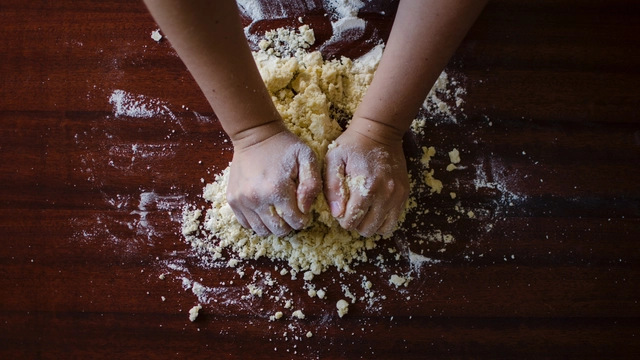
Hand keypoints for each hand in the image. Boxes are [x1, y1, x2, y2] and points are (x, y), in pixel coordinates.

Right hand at [227, 127, 321, 236]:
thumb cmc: (284, 146)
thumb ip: (312, 184)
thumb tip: (305, 209)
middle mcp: (257, 199)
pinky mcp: (233, 200)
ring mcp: (242, 201)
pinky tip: (265, 210)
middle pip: (278, 230)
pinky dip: (257, 222)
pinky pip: (246, 224)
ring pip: (261, 231)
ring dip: (273, 226)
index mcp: (277, 190)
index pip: (295, 221)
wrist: (255, 134)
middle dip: (289, 225)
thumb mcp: (307, 158)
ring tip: (278, 212)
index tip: (304, 210)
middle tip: (292, 212)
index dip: (303, 219)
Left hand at [324, 118, 408, 236]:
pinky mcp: (404, 194)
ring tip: (363, 211)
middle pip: (367, 228)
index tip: (341, 208)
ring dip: (370, 224)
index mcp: (366, 187)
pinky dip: (383, 220)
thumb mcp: (334, 160)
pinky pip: (394, 220)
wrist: (380, 131)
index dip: (342, 219)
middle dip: (356, 223)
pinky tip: (374, 208)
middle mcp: (385, 194)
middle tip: (351, 210)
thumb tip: (337, 213)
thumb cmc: (352, 145)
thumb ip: (332, 188)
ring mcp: (397, 195)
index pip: (351, 221)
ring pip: (383, 228)